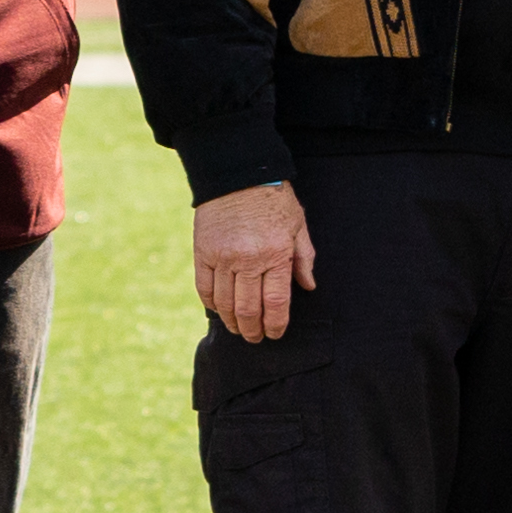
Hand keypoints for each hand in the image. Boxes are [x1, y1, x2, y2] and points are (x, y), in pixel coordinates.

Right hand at [192, 181, 314, 342]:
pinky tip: (220, 311)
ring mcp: (222, 257)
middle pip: (249, 308)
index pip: (276, 302)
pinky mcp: (203, 252)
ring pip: (225, 303)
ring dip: (232, 322)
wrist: (237, 174)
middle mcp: (248, 259)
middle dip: (253, 330)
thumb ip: (304, 258)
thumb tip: (308, 287)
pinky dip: (212, 304)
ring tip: (238, 329)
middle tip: (256, 338)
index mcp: (275, 254)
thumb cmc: (274, 199)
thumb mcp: (298, 225)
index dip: (276, 324)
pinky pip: (204, 288)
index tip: (275, 334)